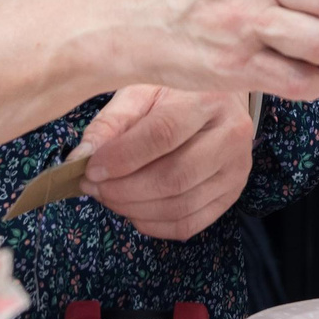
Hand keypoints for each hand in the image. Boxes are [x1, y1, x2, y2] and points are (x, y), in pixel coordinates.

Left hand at [75, 85, 258, 240]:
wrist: (218, 105)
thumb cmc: (174, 96)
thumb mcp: (140, 93)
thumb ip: (110, 123)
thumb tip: (82, 157)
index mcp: (209, 99)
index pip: (164, 134)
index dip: (123, 156)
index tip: (90, 168)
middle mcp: (232, 136)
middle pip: (175, 176)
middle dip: (125, 189)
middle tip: (93, 187)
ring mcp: (236, 171)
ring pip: (180, 206)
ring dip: (134, 208)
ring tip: (107, 196)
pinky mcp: (231, 197)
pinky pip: (188, 225)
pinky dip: (152, 224)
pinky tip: (131, 210)